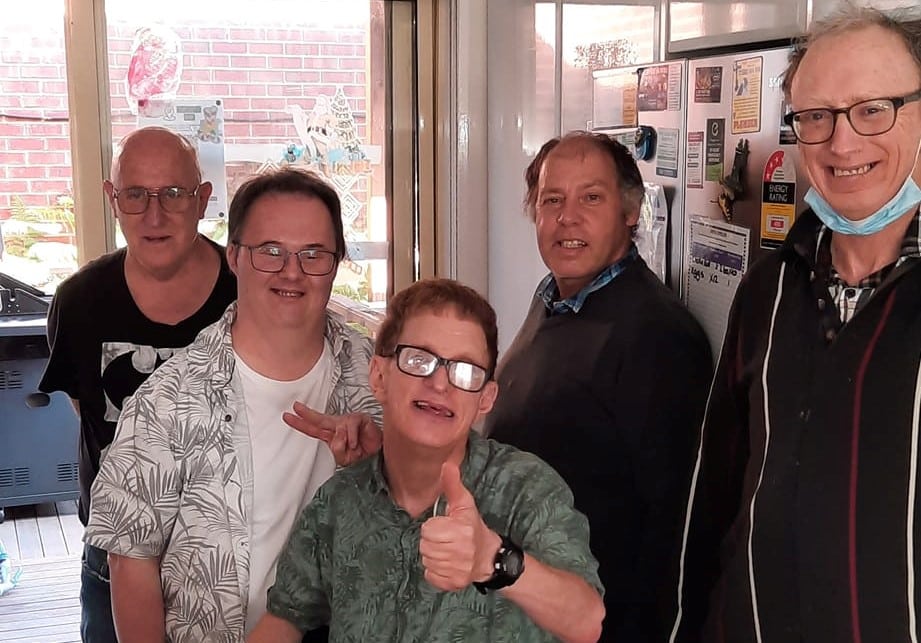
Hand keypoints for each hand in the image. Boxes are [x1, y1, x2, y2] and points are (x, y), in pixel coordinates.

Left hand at [282, 402, 381, 466]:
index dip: (300, 423)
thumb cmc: (361, 454)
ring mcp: (348, 421)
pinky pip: (351, 427)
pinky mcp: (360, 419)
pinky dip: (352, 438)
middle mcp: (337, 426)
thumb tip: (337, 436)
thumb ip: (337, 449)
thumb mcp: (344, 458)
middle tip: (296, 407)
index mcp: (331, 435)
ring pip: (337, 429)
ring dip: (344, 442)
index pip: (312, 428)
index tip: (287, 416)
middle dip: (307, 414)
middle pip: (319, 419)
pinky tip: (356, 444)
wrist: (378, 455)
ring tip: (353, 449)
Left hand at [419, 462, 500, 591]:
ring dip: (433, 556)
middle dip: (432, 541)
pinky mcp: (455, 583)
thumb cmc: (472, 526)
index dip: (433, 527)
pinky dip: (435, 571)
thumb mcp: (464, 504)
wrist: (488, 555)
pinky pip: (431, 576)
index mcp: (461, 529)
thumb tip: (447, 464)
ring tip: (447, 550)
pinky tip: (447, 564)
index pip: (428, 530)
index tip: (444, 526)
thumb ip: (453, 485)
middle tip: (445, 539)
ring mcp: (459, 570)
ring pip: (427, 561)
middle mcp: (461, 551)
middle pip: (425, 546)